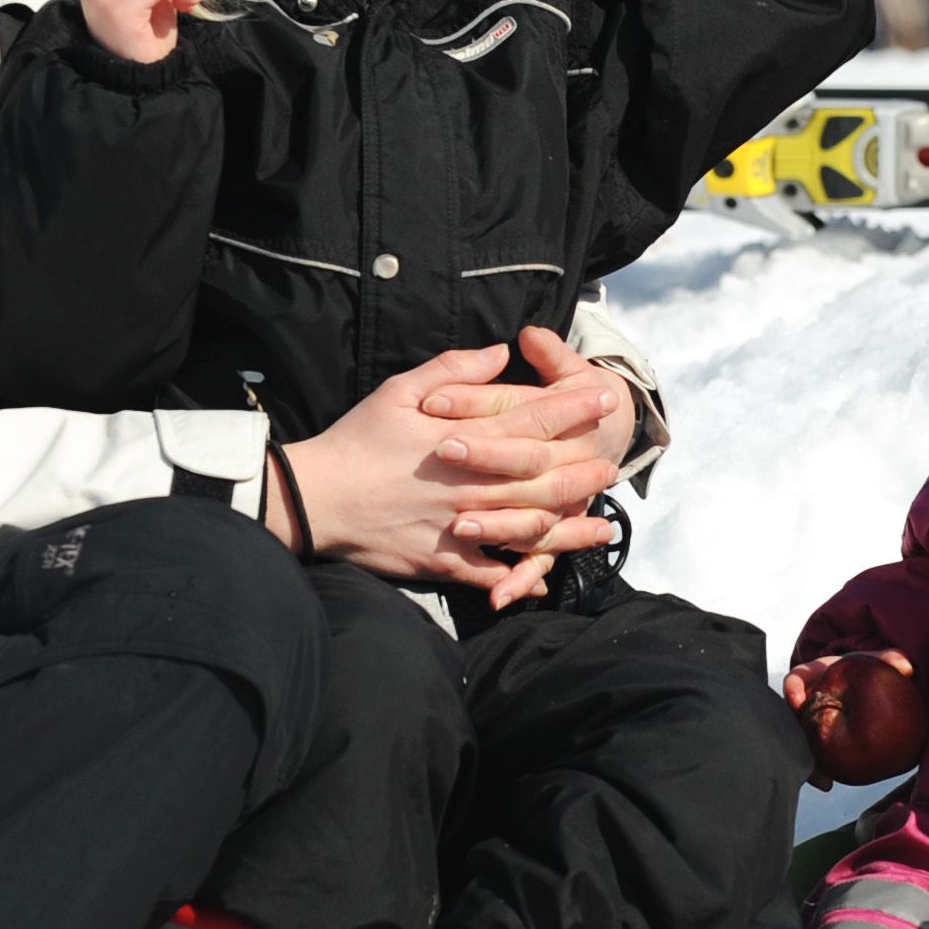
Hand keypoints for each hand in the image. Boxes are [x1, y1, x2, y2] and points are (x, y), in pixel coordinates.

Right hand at [269, 344, 624, 606]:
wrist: (314, 498)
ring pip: (528, 527)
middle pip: (542, 476)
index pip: (531, 419)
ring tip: (601, 520)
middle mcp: (469, 484)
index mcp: (462, 438)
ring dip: (569, 525)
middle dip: (582, 468)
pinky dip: (520, 576)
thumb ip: (454, 369)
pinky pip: (491, 573)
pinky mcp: (443, 560)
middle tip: (613, 463)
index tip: (604, 397)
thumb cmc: (356, 440)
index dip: (572, 407)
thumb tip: (501, 352)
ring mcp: (459, 525)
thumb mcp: (399, 389)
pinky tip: (546, 576)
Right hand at [783, 650, 928, 786]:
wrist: (876, 692)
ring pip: (800, 743)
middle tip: (801, 742)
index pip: (796, 681)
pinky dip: (817, 774)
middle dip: (791, 730)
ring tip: (812, 772)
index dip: (793, 689)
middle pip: (791, 717)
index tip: (797, 698)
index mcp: (816, 679)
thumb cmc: (871, 672)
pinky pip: (815, 760)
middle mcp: (808, 703)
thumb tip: (907, 667)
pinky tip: (826, 784)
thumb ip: (891, 659)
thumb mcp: (878, 662)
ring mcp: (812, 725)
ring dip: (802, 758)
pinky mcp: (820, 745)